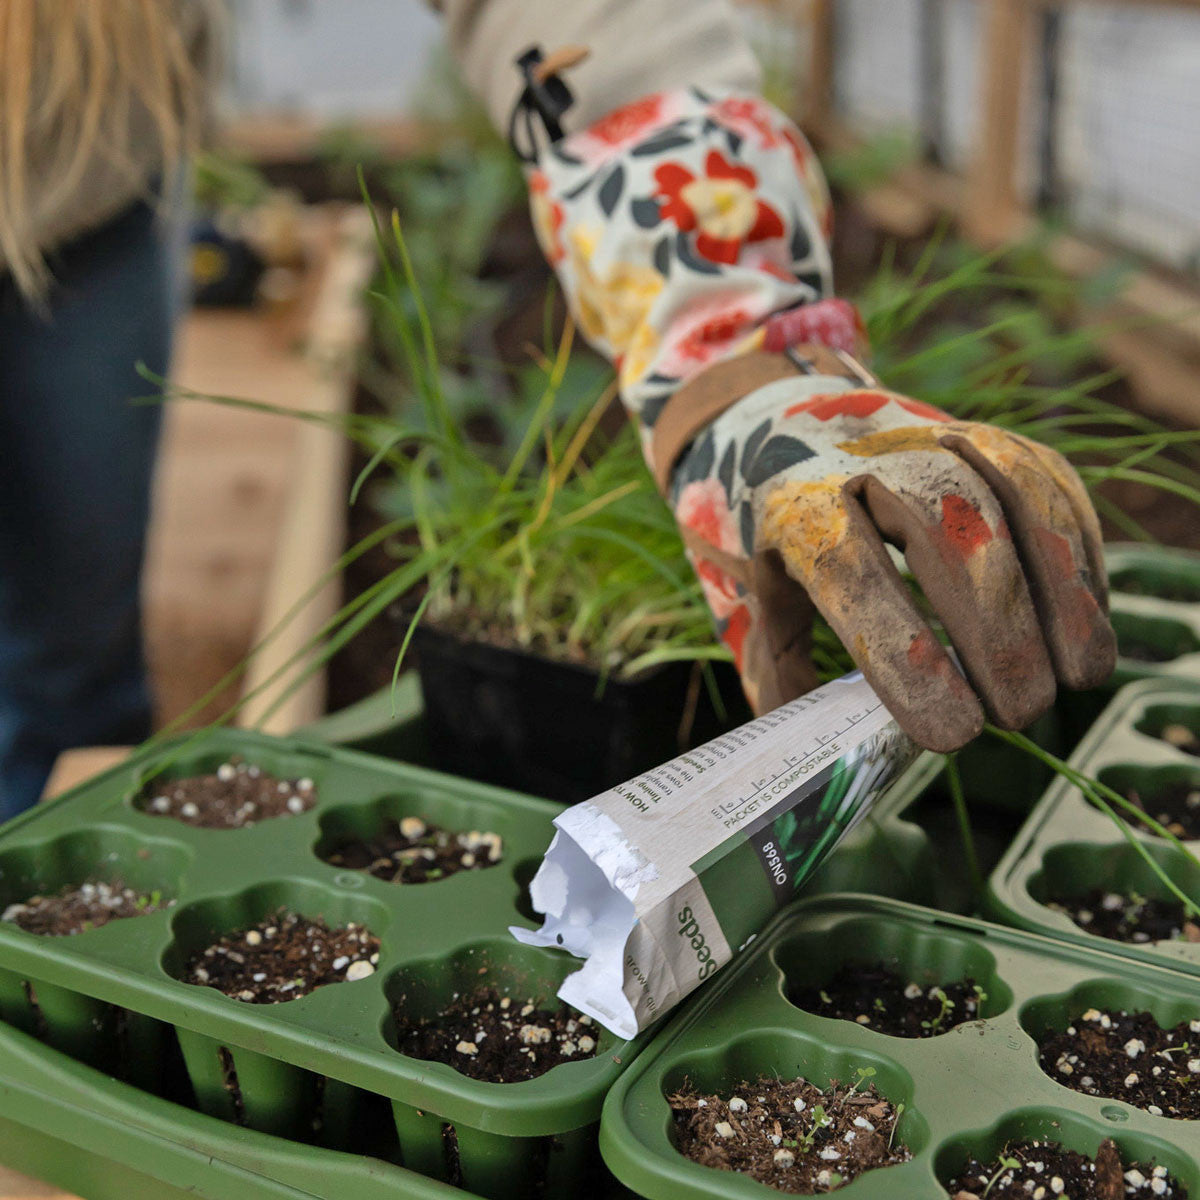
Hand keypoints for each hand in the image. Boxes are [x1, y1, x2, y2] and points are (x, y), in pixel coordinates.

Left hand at [664, 350, 1115, 750]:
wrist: (781, 416)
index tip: (954, 735)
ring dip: (1058, 589)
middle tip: (1021, 714)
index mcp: (794, 510)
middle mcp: (862, 459)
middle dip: (995, 628)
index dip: (906, 657)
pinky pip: (1046, 481)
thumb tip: (819, 771)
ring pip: (1010, 493)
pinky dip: (1077, 553)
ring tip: (1081, 676)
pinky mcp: (982, 433)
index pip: (849, 577)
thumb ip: (786, 675)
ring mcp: (929, 437)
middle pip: (944, 529)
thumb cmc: (775, 535)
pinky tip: (1087, 619)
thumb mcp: (757, 597)